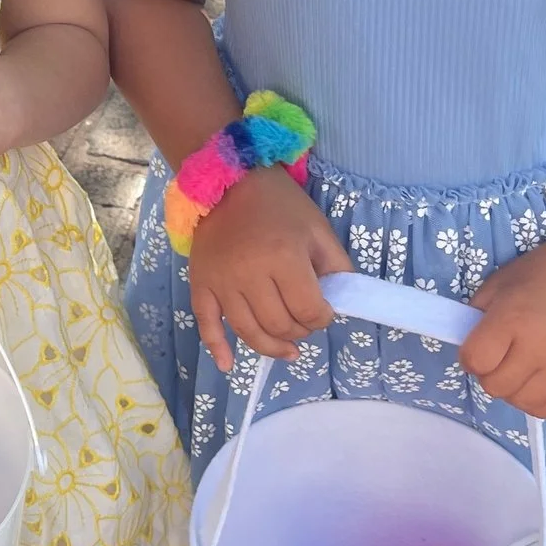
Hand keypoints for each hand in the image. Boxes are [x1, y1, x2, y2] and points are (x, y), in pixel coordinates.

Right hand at [185, 167, 344, 372]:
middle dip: (299, 332)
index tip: (324, 311)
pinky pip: (206, 324)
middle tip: (305, 322)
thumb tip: (343, 303)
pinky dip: (217, 348)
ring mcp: (222, 282)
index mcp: (284, 257)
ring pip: (248, 332)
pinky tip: (228, 365)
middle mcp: (250, 274)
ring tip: (287, 350)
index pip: (309, 310)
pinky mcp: (201, 284)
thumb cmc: (281, 205)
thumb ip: (337, 267)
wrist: (230, 181)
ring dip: (271, 347)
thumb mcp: (318, 229)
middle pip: (279, 325)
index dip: (323, 318)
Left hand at [461, 237, 545, 418]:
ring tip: (524, 366)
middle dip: (492, 373)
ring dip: (515, 388)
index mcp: (513, 318)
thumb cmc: (541, 275)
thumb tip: (468, 355)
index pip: (475, 362)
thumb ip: (475, 319)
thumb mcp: (497, 285)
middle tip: (504, 355)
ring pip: (522, 402)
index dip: (471, 357)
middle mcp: (540, 346)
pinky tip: (541, 378)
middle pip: (495, 387)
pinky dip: (539, 399)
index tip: (481, 347)